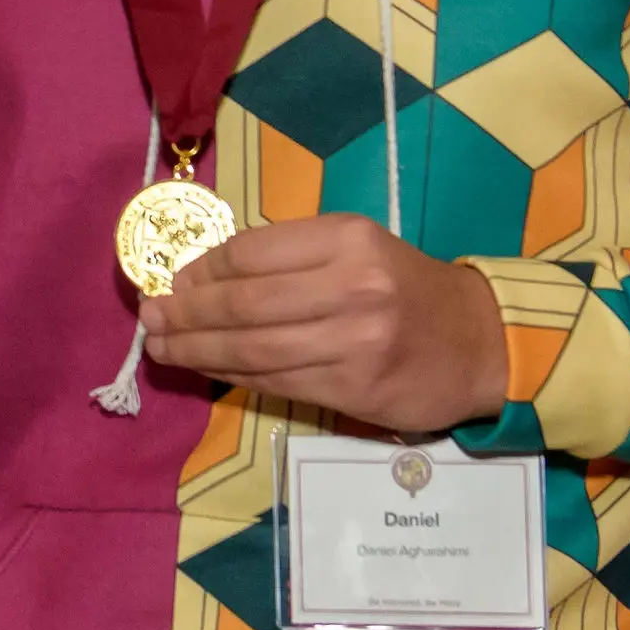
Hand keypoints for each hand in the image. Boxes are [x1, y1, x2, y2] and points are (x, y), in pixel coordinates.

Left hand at [139, 215, 509, 435]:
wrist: (479, 342)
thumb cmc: (406, 287)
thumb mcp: (358, 248)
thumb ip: (292, 257)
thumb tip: (205, 275)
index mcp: (348, 239)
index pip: (252, 252)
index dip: (202, 269)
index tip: (173, 280)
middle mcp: (352, 287)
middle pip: (244, 303)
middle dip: (187, 312)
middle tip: (151, 317)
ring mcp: (354, 343)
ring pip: (254, 349)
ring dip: (197, 350)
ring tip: (162, 347)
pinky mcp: (354, 390)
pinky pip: (276, 382)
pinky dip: (233, 376)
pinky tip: (207, 369)